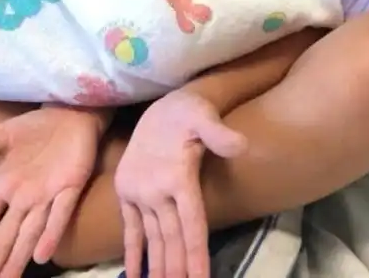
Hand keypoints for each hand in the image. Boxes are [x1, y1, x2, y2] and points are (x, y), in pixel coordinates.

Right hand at [0, 104, 105, 277]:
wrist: (71, 111)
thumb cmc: (38, 128)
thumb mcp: (1, 136)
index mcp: (4, 188)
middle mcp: (24, 199)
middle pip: (4, 238)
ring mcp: (47, 196)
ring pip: (29, 234)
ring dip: (17, 261)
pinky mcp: (71, 186)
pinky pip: (60, 213)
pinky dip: (51, 233)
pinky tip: (41, 255)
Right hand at [115, 89, 246, 277]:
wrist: (159, 106)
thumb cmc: (188, 112)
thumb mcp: (205, 116)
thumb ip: (220, 133)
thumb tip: (242, 145)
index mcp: (178, 176)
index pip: (191, 225)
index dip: (197, 255)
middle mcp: (156, 189)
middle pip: (172, 237)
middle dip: (178, 269)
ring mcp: (139, 192)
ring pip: (152, 237)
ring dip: (157, 266)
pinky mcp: (126, 192)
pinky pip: (130, 227)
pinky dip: (132, 251)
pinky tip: (133, 275)